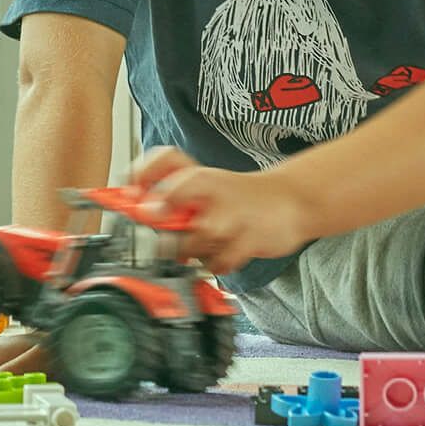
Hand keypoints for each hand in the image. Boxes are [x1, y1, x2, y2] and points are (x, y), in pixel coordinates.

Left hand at [128, 145, 314, 273]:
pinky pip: (216, 264)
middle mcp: (212, 191)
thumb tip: (140, 210)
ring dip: (191, 252)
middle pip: (167, 210)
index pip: (165, 160)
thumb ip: (171, 193)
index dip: (143, 174)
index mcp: (200, 175)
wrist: (290, 202)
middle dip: (162, 232)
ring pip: (189, 246)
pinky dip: (216, 264)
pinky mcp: (247, 241)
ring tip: (205, 244)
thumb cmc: (241, 197)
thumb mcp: (206, 185)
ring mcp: (230, 217)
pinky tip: (224, 252)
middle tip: (169, 238)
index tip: (134, 198)